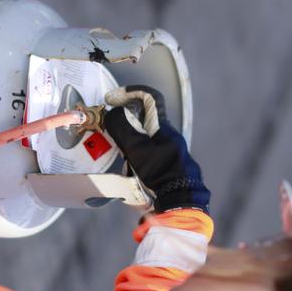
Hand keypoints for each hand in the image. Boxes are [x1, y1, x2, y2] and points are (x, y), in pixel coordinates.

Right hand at [103, 86, 209, 212]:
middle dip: (124, 121)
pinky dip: (136, 154)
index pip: (149, 97)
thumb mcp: (137, 149)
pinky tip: (131, 169)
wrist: (180, 199)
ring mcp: (170, 149)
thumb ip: (123, 128)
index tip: (112, 98)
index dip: (131, 91)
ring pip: (145, 135)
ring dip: (129, 141)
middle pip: (144, 117)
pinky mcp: (168, 162)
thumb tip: (114, 113)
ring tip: (120, 157)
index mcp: (161, 126)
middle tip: (111, 131)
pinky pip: (148, 150)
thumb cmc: (160, 172)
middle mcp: (168, 134)